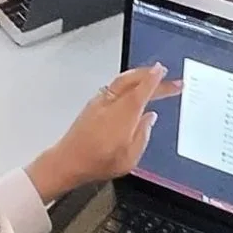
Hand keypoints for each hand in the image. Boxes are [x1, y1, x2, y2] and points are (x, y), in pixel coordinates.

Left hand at [31, 64, 176, 201]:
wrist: (67, 162)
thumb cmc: (95, 162)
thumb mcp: (129, 158)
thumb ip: (143, 135)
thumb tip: (150, 119)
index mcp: (123, 116)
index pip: (142, 90)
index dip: (155, 79)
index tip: (163, 71)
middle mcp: (110, 104)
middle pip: (132, 80)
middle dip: (150, 74)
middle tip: (165, 73)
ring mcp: (99, 102)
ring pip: (121, 80)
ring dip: (137, 75)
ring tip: (150, 75)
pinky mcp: (92, 105)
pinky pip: (112, 86)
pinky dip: (126, 82)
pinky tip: (130, 87)